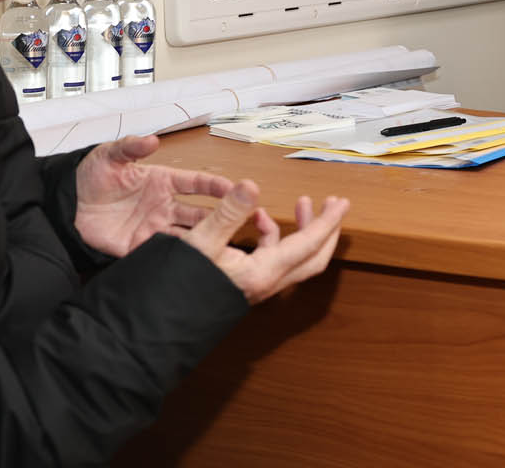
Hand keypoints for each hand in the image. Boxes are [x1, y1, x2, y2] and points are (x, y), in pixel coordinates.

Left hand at [74, 134, 234, 257]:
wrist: (66, 205)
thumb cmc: (91, 177)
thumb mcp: (110, 155)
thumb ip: (131, 147)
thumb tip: (152, 140)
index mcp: (162, 181)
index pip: (196, 183)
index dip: (215, 185)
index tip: (236, 188)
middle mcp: (163, 206)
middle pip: (200, 213)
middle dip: (222, 216)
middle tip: (243, 219)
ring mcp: (153, 228)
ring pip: (187, 235)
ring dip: (204, 239)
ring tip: (223, 245)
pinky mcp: (138, 247)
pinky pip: (163, 253)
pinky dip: (177, 257)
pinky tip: (191, 260)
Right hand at [182, 180, 349, 304]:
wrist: (163, 320)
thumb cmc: (182, 286)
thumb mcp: (202, 243)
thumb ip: (229, 212)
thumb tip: (251, 185)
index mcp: (264, 272)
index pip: (309, 244)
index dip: (328, 222)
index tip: (342, 203)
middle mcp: (268, 281)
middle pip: (313, 256)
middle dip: (326, 229)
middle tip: (333, 205)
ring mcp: (259, 283)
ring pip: (295, 257)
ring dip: (301, 230)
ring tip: (301, 204)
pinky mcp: (247, 282)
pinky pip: (273, 257)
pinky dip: (273, 236)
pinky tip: (259, 219)